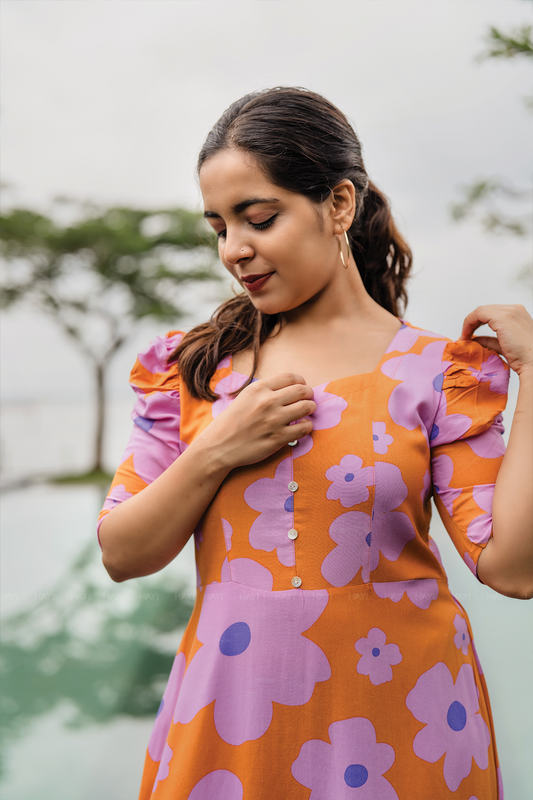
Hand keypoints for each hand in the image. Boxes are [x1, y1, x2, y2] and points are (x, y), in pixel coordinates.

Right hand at [197, 372, 316, 469]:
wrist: (218, 446)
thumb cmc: (231, 422)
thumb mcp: (245, 397)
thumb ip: (265, 391)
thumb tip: (289, 387)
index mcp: (258, 389)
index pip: (290, 377)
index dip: (300, 381)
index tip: (301, 387)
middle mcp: (267, 402)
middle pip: (302, 390)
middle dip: (309, 394)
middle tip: (307, 399)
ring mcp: (274, 420)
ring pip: (307, 407)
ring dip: (310, 408)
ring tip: (306, 412)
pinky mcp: (278, 438)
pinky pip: (305, 428)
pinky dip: (307, 425)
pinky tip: (301, 426)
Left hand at [460, 304, 532, 376]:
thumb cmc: (524, 357)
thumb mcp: (504, 345)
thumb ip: (490, 340)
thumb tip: (475, 339)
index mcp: (518, 314)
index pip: (493, 313)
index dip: (479, 322)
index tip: (470, 334)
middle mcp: (515, 309)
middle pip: (486, 310)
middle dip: (473, 322)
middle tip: (465, 336)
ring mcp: (509, 312)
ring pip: (481, 311)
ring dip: (469, 323)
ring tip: (464, 336)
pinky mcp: (502, 318)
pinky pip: (478, 314)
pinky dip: (469, 323)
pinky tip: (466, 335)